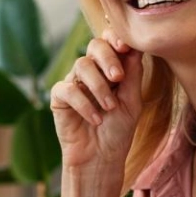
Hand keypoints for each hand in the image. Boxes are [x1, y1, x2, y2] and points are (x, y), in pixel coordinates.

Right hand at [50, 33, 143, 173]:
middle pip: (94, 45)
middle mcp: (92, 71)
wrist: (101, 158)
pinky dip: (83, 103)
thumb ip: (133, 74)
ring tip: (109, 107)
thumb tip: (135, 46)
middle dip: (108, 58)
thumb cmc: (119, 130)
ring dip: (98, 86)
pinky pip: (68, 89)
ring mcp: (74, 82)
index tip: (126, 46)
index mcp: (111, 68)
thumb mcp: (132, 102)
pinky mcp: (59, 97)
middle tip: (118, 78)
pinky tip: (96, 119)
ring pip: (82, 65)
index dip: (116, 38)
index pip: (111, 42)